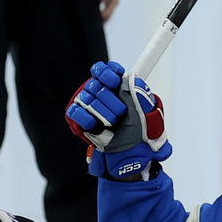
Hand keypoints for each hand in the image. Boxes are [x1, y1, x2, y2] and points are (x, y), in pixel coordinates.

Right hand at [64, 60, 171, 179]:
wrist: (131, 152)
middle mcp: (98, 93)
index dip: (108, 73)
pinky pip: (75, 112)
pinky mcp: (77, 119)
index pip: (102, 70)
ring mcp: (87, 105)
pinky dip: (88, 119)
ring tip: (113, 123)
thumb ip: (139, 91)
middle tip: (120, 112)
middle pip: (95, 84)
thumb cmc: (139, 130)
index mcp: (113, 87)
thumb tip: (132, 79)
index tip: (116, 81)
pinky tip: (97, 126)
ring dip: (103, 113)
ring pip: (87, 99)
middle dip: (110, 100)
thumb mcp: (145, 109)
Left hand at [91, 0, 121, 21]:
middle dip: (108, 14)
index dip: (109, 10)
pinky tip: (94, 7)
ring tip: (98, 19)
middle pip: (112, 4)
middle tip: (102, 24)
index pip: (114, 1)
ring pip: (108, 1)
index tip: (104, 17)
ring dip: (104, 10)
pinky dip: (100, 3)